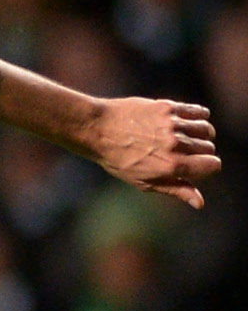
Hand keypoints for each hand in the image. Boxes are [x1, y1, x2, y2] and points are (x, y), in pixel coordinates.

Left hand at [80, 97, 218, 209]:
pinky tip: (186, 123)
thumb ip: (175, 189)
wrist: (97, 129)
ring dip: (201, 134)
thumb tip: (201, 203)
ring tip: (185, 137)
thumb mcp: (144, 181)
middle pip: (209, 148)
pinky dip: (199, 117)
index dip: (207, 167)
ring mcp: (172, 125)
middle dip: (201, 152)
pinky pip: (199, 112)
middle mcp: (175, 145)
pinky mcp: (168, 107)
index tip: (196, 166)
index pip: (213, 165)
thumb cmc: (117, 159)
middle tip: (183, 152)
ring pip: (207, 129)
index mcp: (171, 166)